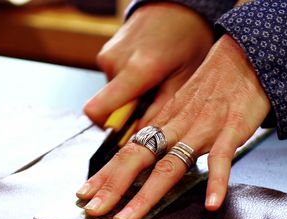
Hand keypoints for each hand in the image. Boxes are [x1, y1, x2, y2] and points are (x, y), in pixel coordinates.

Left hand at [77, 34, 270, 218]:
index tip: (84, 193)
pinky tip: (211, 204)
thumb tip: (149, 151)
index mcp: (166, 121)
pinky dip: (216, 182)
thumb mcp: (184, 104)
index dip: (105, 173)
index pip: (128, 150)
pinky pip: (221, 160)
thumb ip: (169, 128)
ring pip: (170, 166)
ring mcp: (203, 130)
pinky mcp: (231, 131)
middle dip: (113, 186)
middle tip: (94, 210)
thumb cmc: (216, 84)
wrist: (245, 57)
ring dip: (147, 194)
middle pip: (138, 158)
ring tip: (129, 218)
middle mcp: (177, 126)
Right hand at [83, 2, 212, 126]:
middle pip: (107, 108)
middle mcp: (115, 62)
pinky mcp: (105, 53)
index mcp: (137, 70)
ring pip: (110, 95)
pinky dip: (128, 85)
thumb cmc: (188, 38)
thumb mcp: (185, 79)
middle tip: (153, 103)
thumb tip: (142, 138)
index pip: (98, 112)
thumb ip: (162, 112)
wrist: (178, 5)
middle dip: (128, 114)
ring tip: (154, 83)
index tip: (129, 131)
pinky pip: (112, 81)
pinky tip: (147, 73)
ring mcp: (107, 55)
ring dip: (130, 98)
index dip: (110, 129)